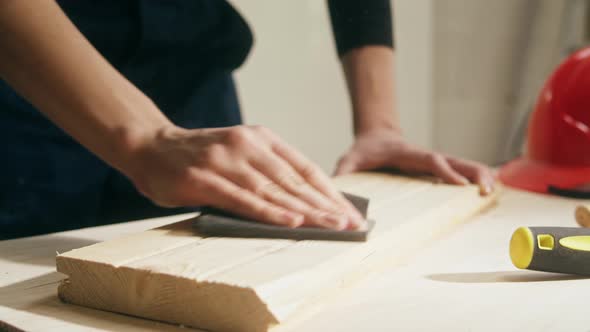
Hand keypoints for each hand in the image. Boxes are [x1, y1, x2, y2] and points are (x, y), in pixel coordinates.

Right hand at [125, 125, 364, 229]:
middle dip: (325, 205)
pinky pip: (242, 199)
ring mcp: (226, 160)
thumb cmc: (200, 157)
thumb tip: (304, 203)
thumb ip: (267, 170)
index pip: (304, 168)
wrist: (150, 146)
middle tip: (350, 225)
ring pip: (274, 190)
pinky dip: (268, 212)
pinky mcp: (204, 178)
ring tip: (331, 228)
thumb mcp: (239, 152)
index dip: (329, 192)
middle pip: (294, 180)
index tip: (349, 212)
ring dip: (306, 211)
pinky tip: (290, 222)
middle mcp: (247, 145)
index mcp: (261, 137)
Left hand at [335, 129, 494, 194]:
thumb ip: (343, 172)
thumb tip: (336, 189)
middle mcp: (422, 155)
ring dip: (477, 174)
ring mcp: (432, 159)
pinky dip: (475, 175)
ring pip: (460, 164)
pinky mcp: (435, 165)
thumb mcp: (349, 159)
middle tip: (487, 188)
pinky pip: (458, 169)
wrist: (375, 136)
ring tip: (493, 189)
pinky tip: (489, 186)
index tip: (458, 183)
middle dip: (470, 173)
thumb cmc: (364, 150)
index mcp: (406, 153)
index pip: (428, 160)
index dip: (444, 170)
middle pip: (452, 160)